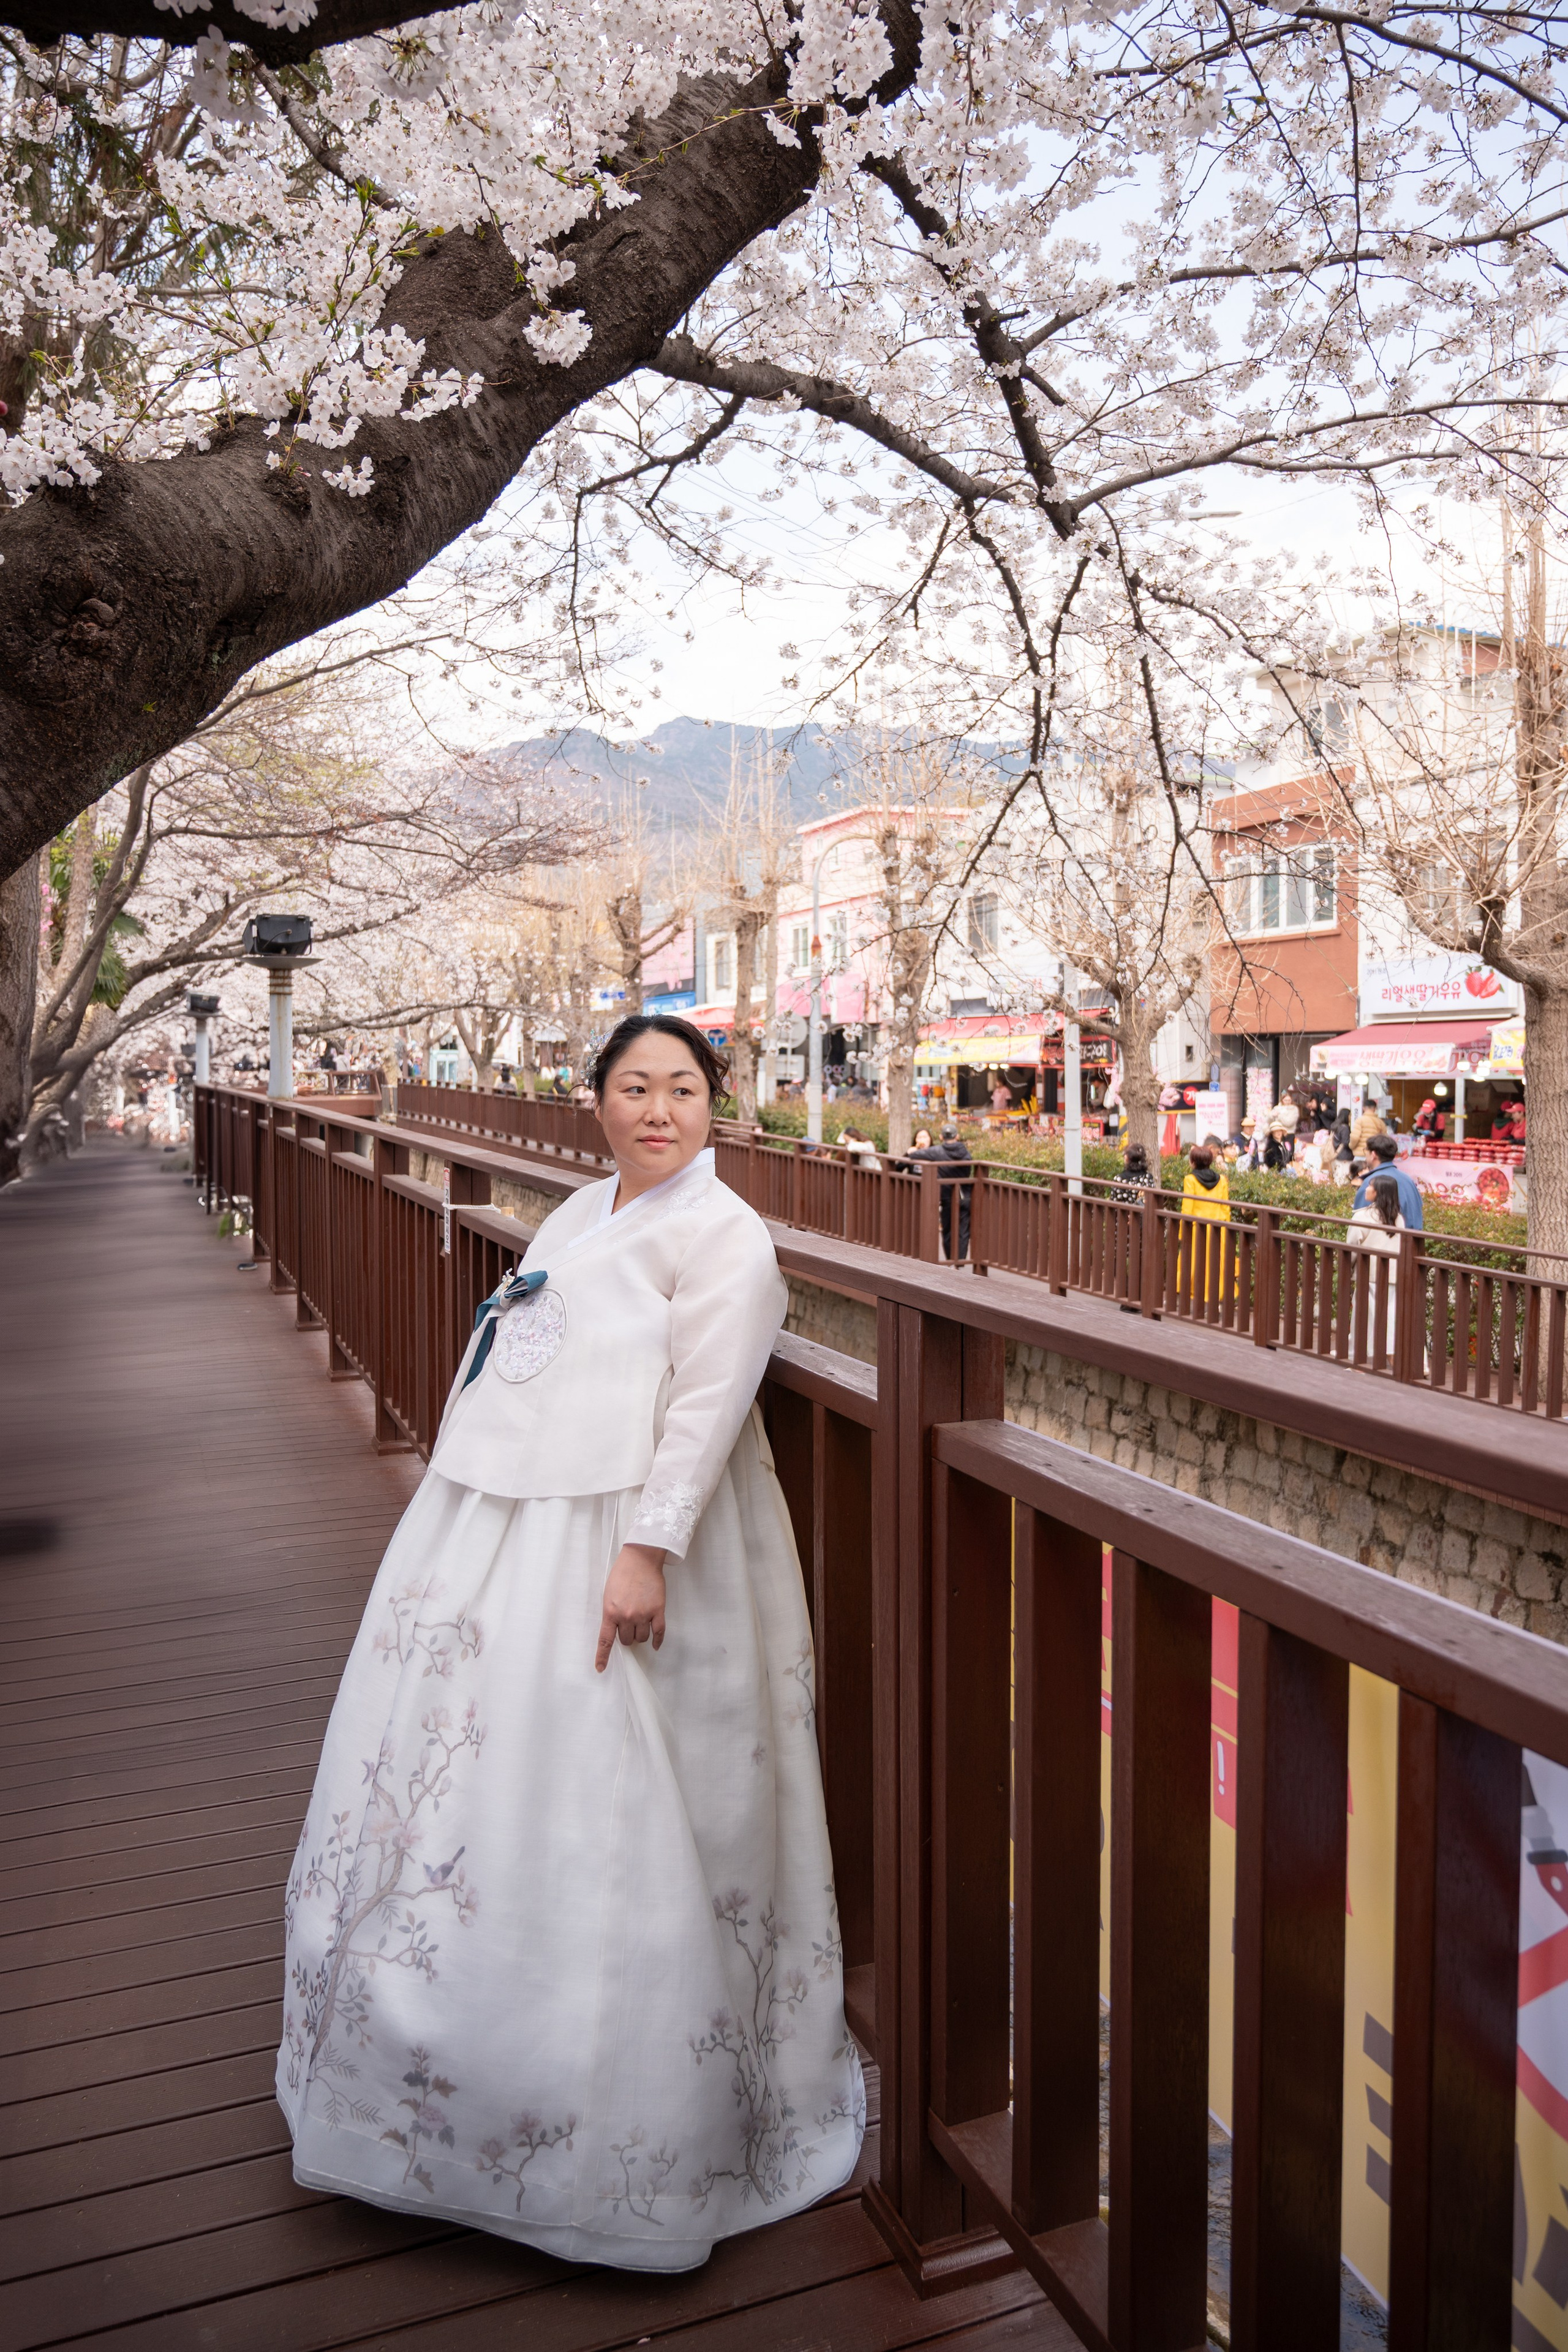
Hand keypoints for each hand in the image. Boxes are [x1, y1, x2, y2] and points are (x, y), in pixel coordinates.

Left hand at [595, 1543, 666, 1672]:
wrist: (640, 1559)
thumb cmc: (622, 1574)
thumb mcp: (608, 1594)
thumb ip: (611, 1613)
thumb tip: (615, 1629)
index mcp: (610, 1612)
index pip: (605, 1640)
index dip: (602, 1656)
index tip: (600, 1668)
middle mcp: (626, 1616)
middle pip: (626, 1640)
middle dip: (626, 1636)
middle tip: (627, 1625)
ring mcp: (643, 1614)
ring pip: (642, 1638)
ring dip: (640, 1635)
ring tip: (640, 1623)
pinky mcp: (658, 1610)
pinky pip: (659, 1632)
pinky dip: (657, 1641)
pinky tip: (656, 1644)